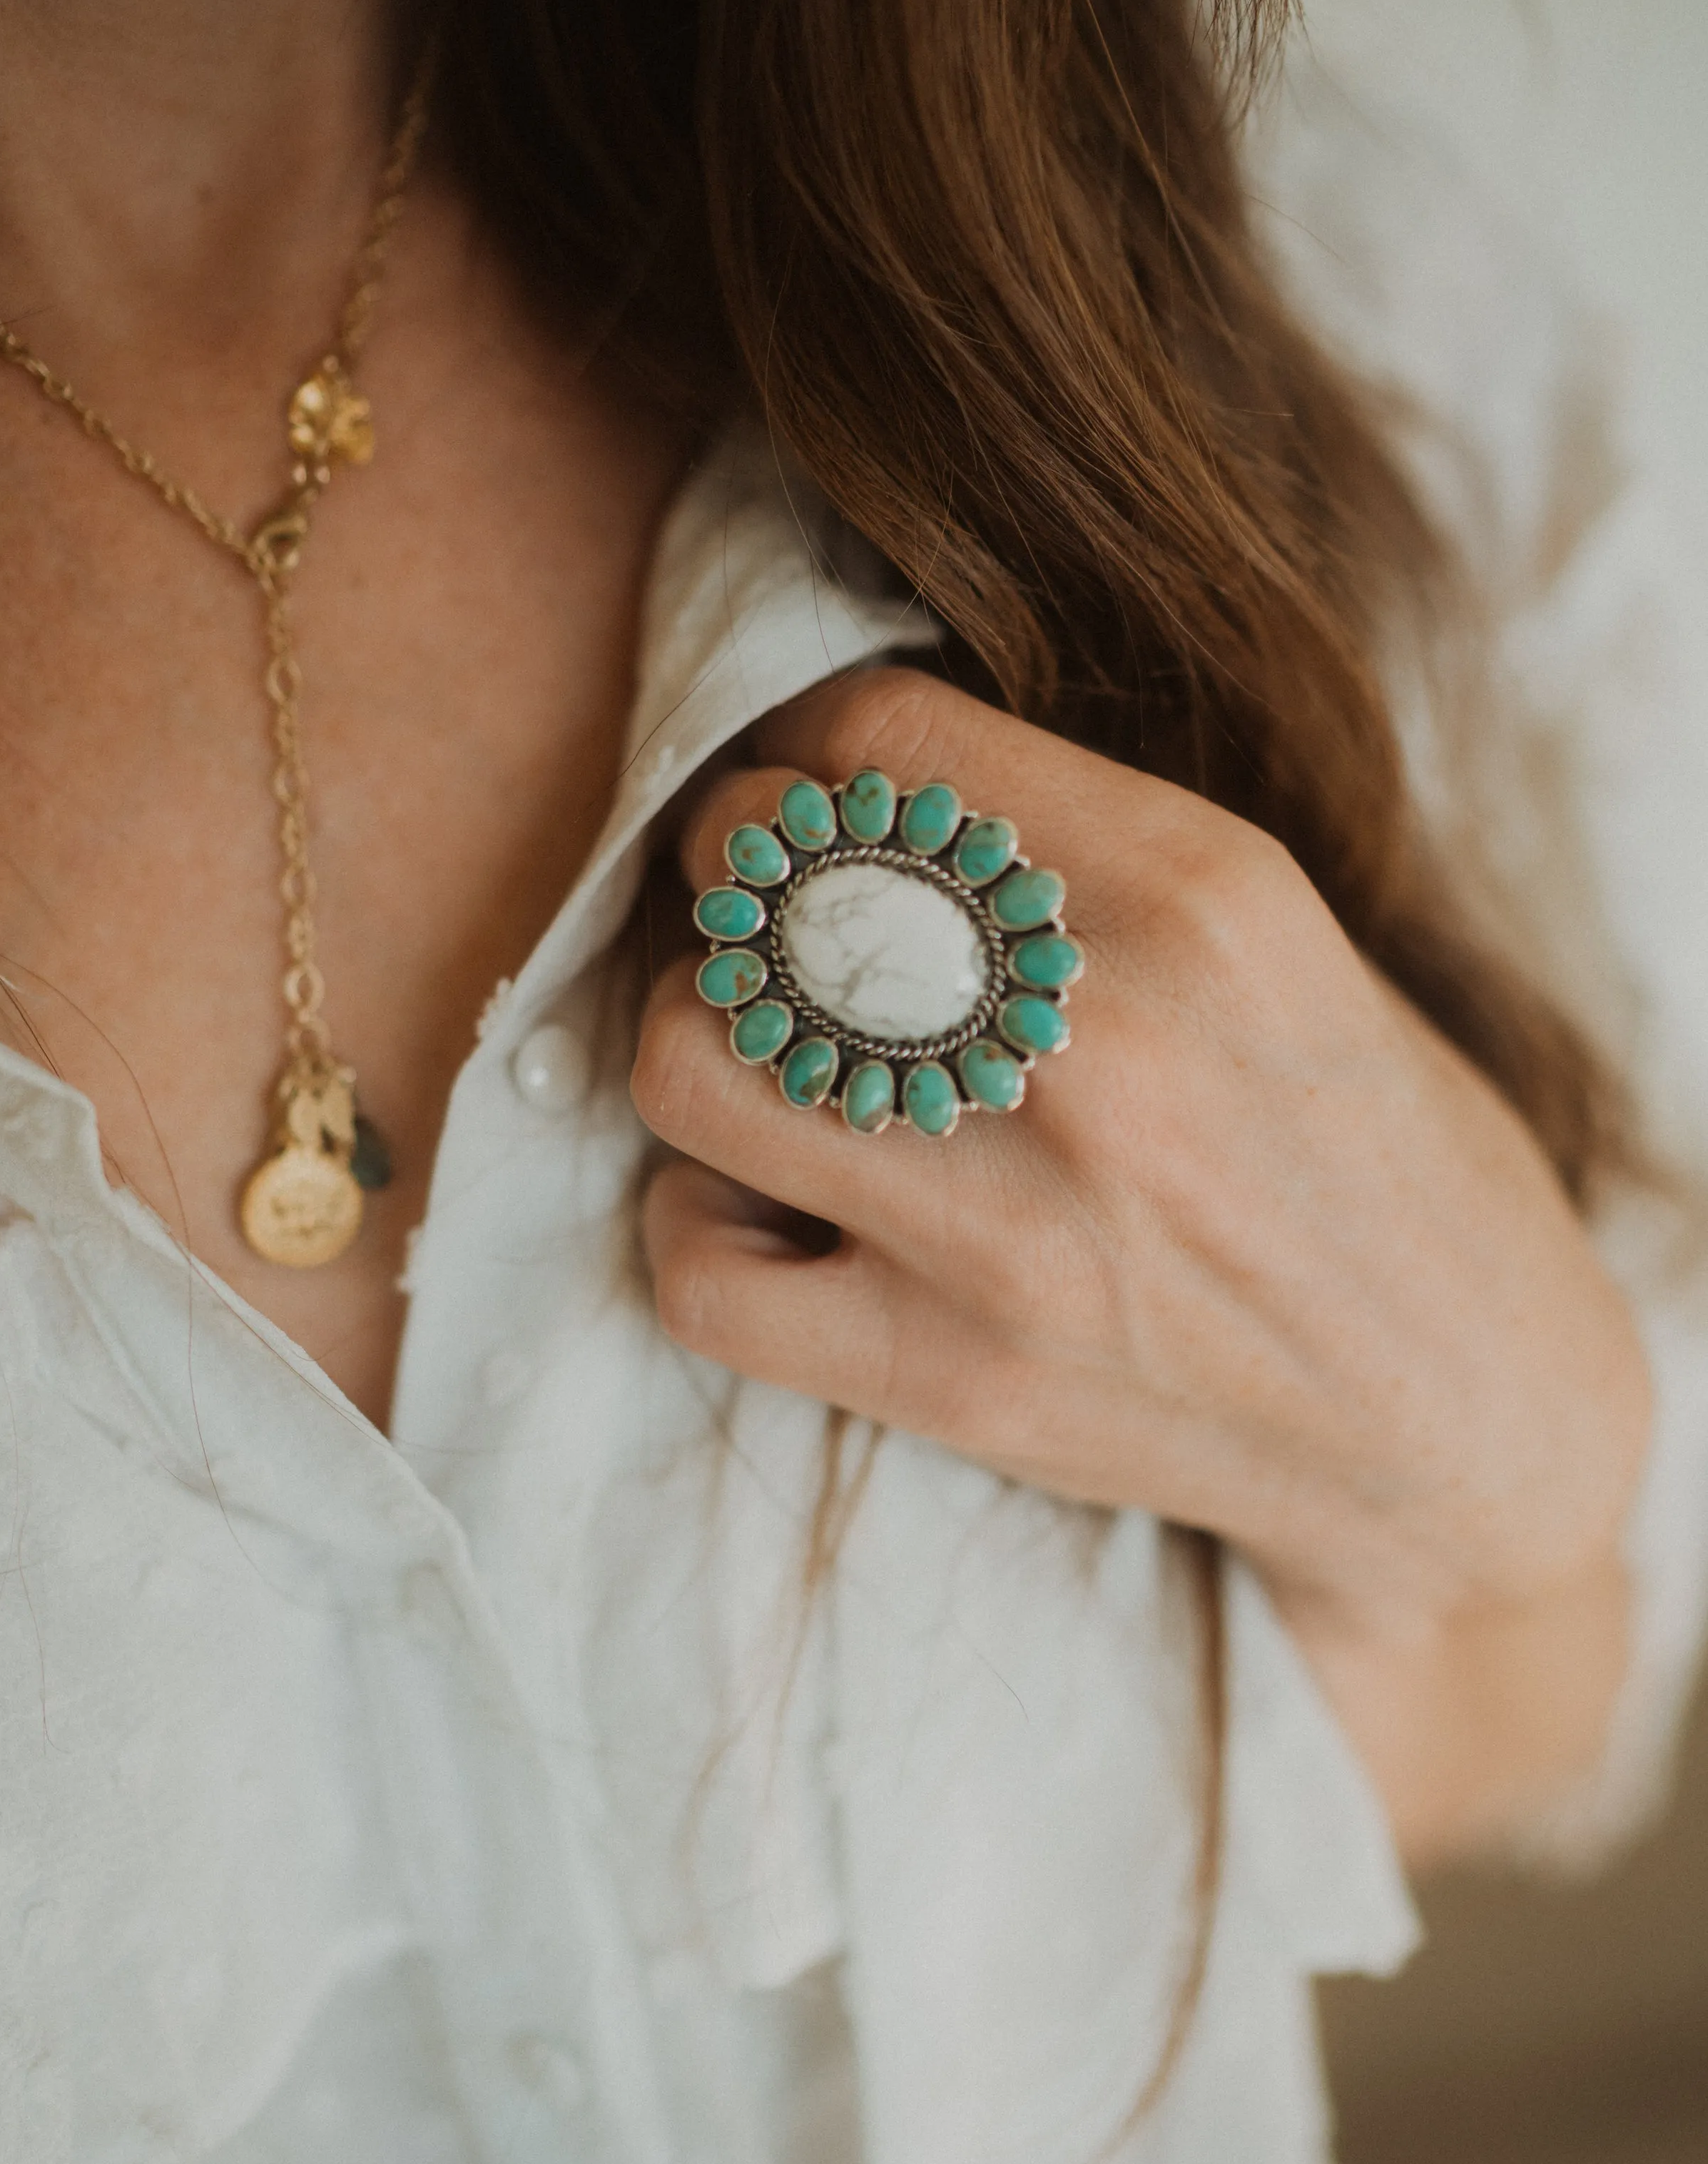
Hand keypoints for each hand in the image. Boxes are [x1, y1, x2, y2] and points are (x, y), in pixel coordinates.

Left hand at [633, 670, 1650, 1855]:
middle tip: (770, 929)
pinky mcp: (955, 1379)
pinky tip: (780, 1216)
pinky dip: (705, 1229)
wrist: (1472, 1424)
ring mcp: (1015, 1227)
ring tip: (771, 1073)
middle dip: (733, 882)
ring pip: (690, 1062)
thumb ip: (1084, 858)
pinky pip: (699, 1272)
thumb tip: (856, 800)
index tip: (813, 806)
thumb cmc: (1376, 1161)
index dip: (804, 754)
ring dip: (701, 1047)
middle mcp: (1099, 1047)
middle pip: (759, 878)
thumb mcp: (1285, 942)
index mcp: (1202, 897)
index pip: (881, 739)